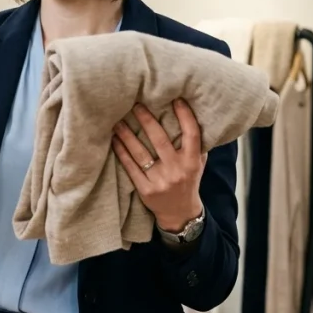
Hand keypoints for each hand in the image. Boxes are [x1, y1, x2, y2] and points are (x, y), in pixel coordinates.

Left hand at [112, 99, 205, 231]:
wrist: (180, 213)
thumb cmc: (188, 181)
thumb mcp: (198, 164)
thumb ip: (196, 144)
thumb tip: (190, 115)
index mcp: (192, 162)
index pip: (191, 135)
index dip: (185, 116)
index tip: (176, 99)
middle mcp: (177, 170)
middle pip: (160, 140)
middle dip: (147, 120)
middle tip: (136, 104)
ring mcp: (160, 181)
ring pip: (140, 153)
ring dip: (127, 135)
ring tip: (118, 120)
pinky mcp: (145, 190)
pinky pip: (130, 167)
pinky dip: (121, 152)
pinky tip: (114, 140)